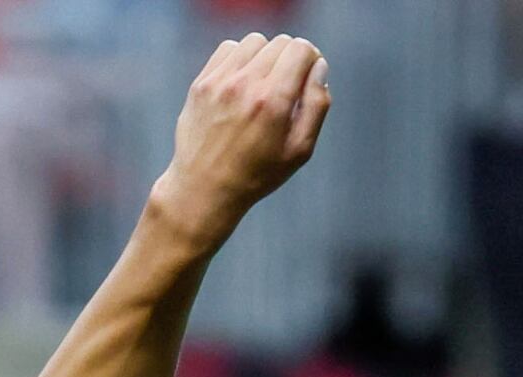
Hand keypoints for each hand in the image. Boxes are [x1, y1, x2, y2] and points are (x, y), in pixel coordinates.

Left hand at [151, 33, 328, 242]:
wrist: (204, 188)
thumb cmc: (258, 174)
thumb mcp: (300, 150)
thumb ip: (317, 105)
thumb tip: (320, 68)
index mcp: (274, 101)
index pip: (300, 49)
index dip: (311, 59)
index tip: (308, 75)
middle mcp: (246, 85)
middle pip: (280, 43)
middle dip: (291, 58)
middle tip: (288, 85)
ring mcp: (220, 82)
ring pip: (255, 42)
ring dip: (265, 56)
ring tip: (264, 83)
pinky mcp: (202, 83)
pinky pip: (228, 49)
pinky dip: (241, 58)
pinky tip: (242, 82)